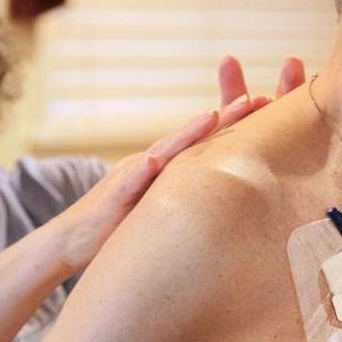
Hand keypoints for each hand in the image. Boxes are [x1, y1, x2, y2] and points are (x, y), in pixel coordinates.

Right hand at [50, 55, 305, 272]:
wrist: (71, 243)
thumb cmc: (122, 230)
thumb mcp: (166, 213)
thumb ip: (193, 201)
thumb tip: (234, 205)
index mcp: (170, 170)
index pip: (208, 144)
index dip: (237, 126)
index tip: (271, 106)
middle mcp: (153, 165)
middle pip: (193, 139)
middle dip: (225, 118)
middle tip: (256, 99)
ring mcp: (132, 178)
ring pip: (163, 153)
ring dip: (186, 134)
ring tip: (211, 117)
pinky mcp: (111, 199)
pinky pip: (126, 184)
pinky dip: (139, 172)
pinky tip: (153, 162)